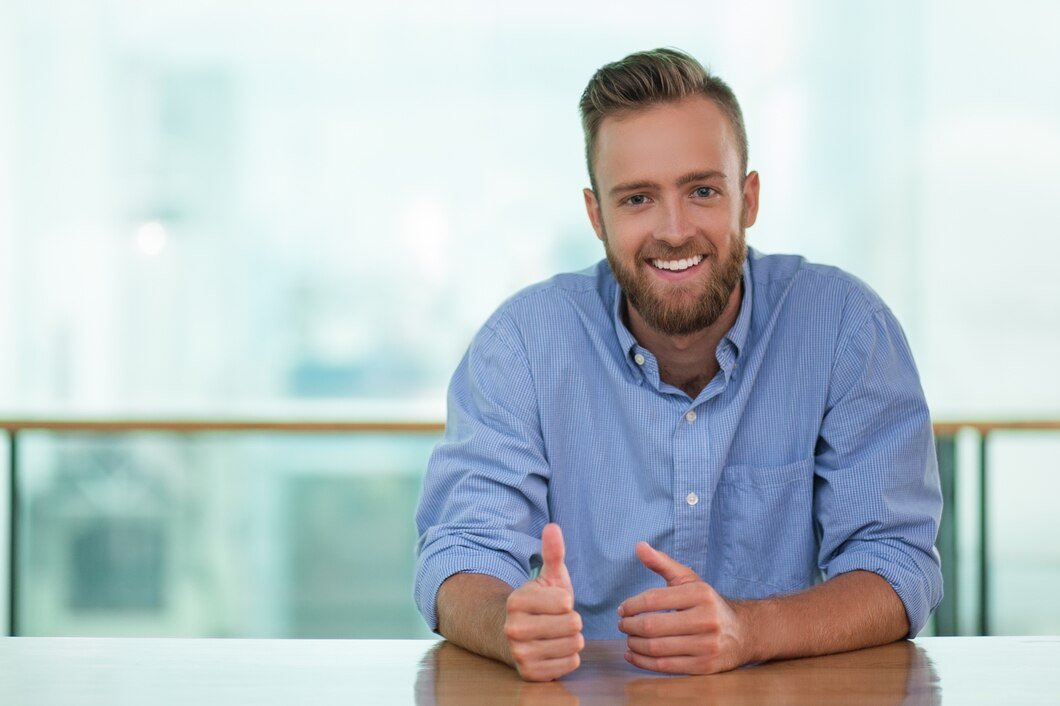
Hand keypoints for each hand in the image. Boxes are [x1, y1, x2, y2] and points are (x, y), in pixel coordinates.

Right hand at [503, 523, 584, 680]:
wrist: (512, 635)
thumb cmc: (538, 605)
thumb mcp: (546, 578)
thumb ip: (552, 553)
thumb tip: (553, 526)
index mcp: (517, 601)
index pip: (566, 602)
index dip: (566, 601)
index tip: (554, 603)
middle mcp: (514, 629)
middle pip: (573, 624)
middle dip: (571, 621)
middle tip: (557, 621)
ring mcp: (520, 653)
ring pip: (574, 644)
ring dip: (572, 639)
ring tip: (557, 634)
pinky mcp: (530, 673)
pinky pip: (570, 663)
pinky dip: (569, 657)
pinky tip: (555, 649)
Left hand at [617, 541, 751, 673]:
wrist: (744, 633)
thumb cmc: (708, 604)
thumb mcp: (690, 580)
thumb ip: (663, 563)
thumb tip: (639, 546)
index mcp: (700, 594)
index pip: (654, 599)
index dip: (632, 605)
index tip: (622, 609)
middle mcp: (706, 619)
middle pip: (653, 625)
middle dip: (630, 626)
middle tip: (622, 625)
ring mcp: (706, 645)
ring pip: (656, 648)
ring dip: (634, 644)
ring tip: (628, 638)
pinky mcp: (703, 667)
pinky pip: (665, 666)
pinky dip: (643, 662)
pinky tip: (633, 655)